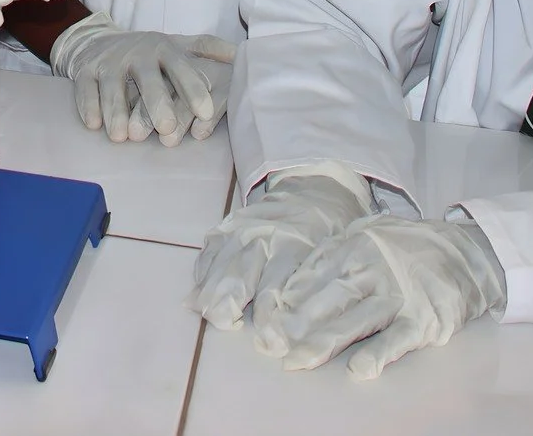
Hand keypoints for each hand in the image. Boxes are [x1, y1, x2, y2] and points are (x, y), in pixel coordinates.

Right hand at [48, 11, 235, 145]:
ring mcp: (109, 62)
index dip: (193, 89)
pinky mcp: (84, 71)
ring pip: (114, 87)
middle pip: (148, 80)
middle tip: (166, 128)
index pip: (181, 67)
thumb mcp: (179, 45)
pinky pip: (86, 89)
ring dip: (117, 111)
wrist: (97, 41)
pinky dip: (89, 106)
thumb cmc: (148, 54)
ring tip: (123, 136)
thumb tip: (242, 54)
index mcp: (164, 48)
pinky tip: (95, 124)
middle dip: (156, 103)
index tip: (205, 112)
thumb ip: (209, 49)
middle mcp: (137, 53)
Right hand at [188, 167, 372, 330]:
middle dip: (229, 301)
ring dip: (210, 288)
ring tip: (205, 313)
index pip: (276, 286)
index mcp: (296, 244)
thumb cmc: (329, 231)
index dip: (270, 317)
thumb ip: (315, 288)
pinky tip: (199, 293)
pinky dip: (203, 271)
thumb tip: (304, 330)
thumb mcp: (334, 255)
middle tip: (225, 325)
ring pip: (220, 260)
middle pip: (240, 271)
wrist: (315, 190)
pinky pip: (211, 248)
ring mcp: (243, 227)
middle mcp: (264, 234)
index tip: (270, 343)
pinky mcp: (228, 224)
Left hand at [251, 215, 505, 376]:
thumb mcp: (368, 232)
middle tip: (269, 343)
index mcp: (355, 244)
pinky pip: (398, 338)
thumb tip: (293, 281)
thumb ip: (332, 251)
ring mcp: (399, 293)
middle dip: (297, 321)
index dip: (288, 295)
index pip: (314, 270)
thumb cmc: (406, 246)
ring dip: (325, 342)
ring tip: (298, 360)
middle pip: (329, 297)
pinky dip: (380, 353)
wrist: (466, 250)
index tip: (266, 315)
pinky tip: (360, 369)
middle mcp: (374, 267)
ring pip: (357, 319)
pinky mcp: (424, 318)